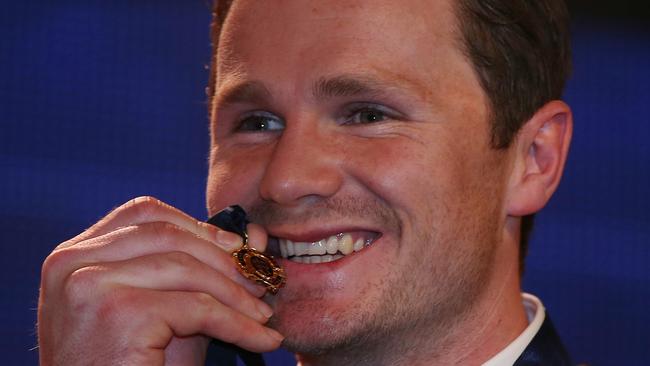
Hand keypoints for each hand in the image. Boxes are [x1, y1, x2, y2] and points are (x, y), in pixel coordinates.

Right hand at [37, 196, 282, 364]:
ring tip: (263, 316)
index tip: (236, 247)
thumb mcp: (163, 310)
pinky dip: (238, 324)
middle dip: (225, 260)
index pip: (143, 213)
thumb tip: (256, 235)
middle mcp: (73, 262)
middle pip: (168, 237)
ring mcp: (91, 284)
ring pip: (186, 270)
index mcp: (74, 255)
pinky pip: (198, 308)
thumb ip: (199, 270)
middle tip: (260, 284)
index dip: (196, 225)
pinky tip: (261, 339)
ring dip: (237, 295)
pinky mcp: (119, 312)